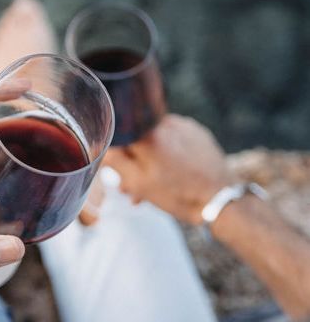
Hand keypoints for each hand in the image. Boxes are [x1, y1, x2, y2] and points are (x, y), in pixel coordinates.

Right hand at [105, 114, 232, 224]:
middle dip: (130, 160)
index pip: (115, 134)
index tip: (114, 171)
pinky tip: (170, 173)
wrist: (219, 199)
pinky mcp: (196, 132)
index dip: (112, 154)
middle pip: (135, 137)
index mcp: (145, 134)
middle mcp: (163, 122)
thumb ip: (115, 160)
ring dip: (148, 158)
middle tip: (131, 185)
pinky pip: (171, 138)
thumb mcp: (139, 183)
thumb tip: (101, 145)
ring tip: (152, 184)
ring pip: (153, 138)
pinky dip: (166, 153)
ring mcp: (182, 125)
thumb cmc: (177, 194)